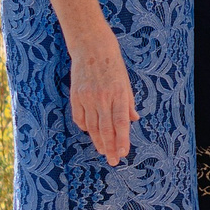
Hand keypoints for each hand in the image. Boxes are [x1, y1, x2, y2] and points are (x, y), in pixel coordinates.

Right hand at [68, 33, 136, 164]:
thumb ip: (129, 103)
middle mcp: (102, 97)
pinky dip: (85, 128)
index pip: (120, 122)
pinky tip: (90, 134)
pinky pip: (80, 118)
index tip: (123, 154)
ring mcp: (87, 97)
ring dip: (98, 141)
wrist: (91, 48)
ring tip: (103, 151)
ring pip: (91, 126)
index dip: (122, 140)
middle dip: (110, 147)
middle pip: (105, 128)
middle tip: (113, 161)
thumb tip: (134, 120)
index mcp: (118, 94)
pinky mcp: (75, 96)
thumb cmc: (113, 65)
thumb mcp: (126, 82)